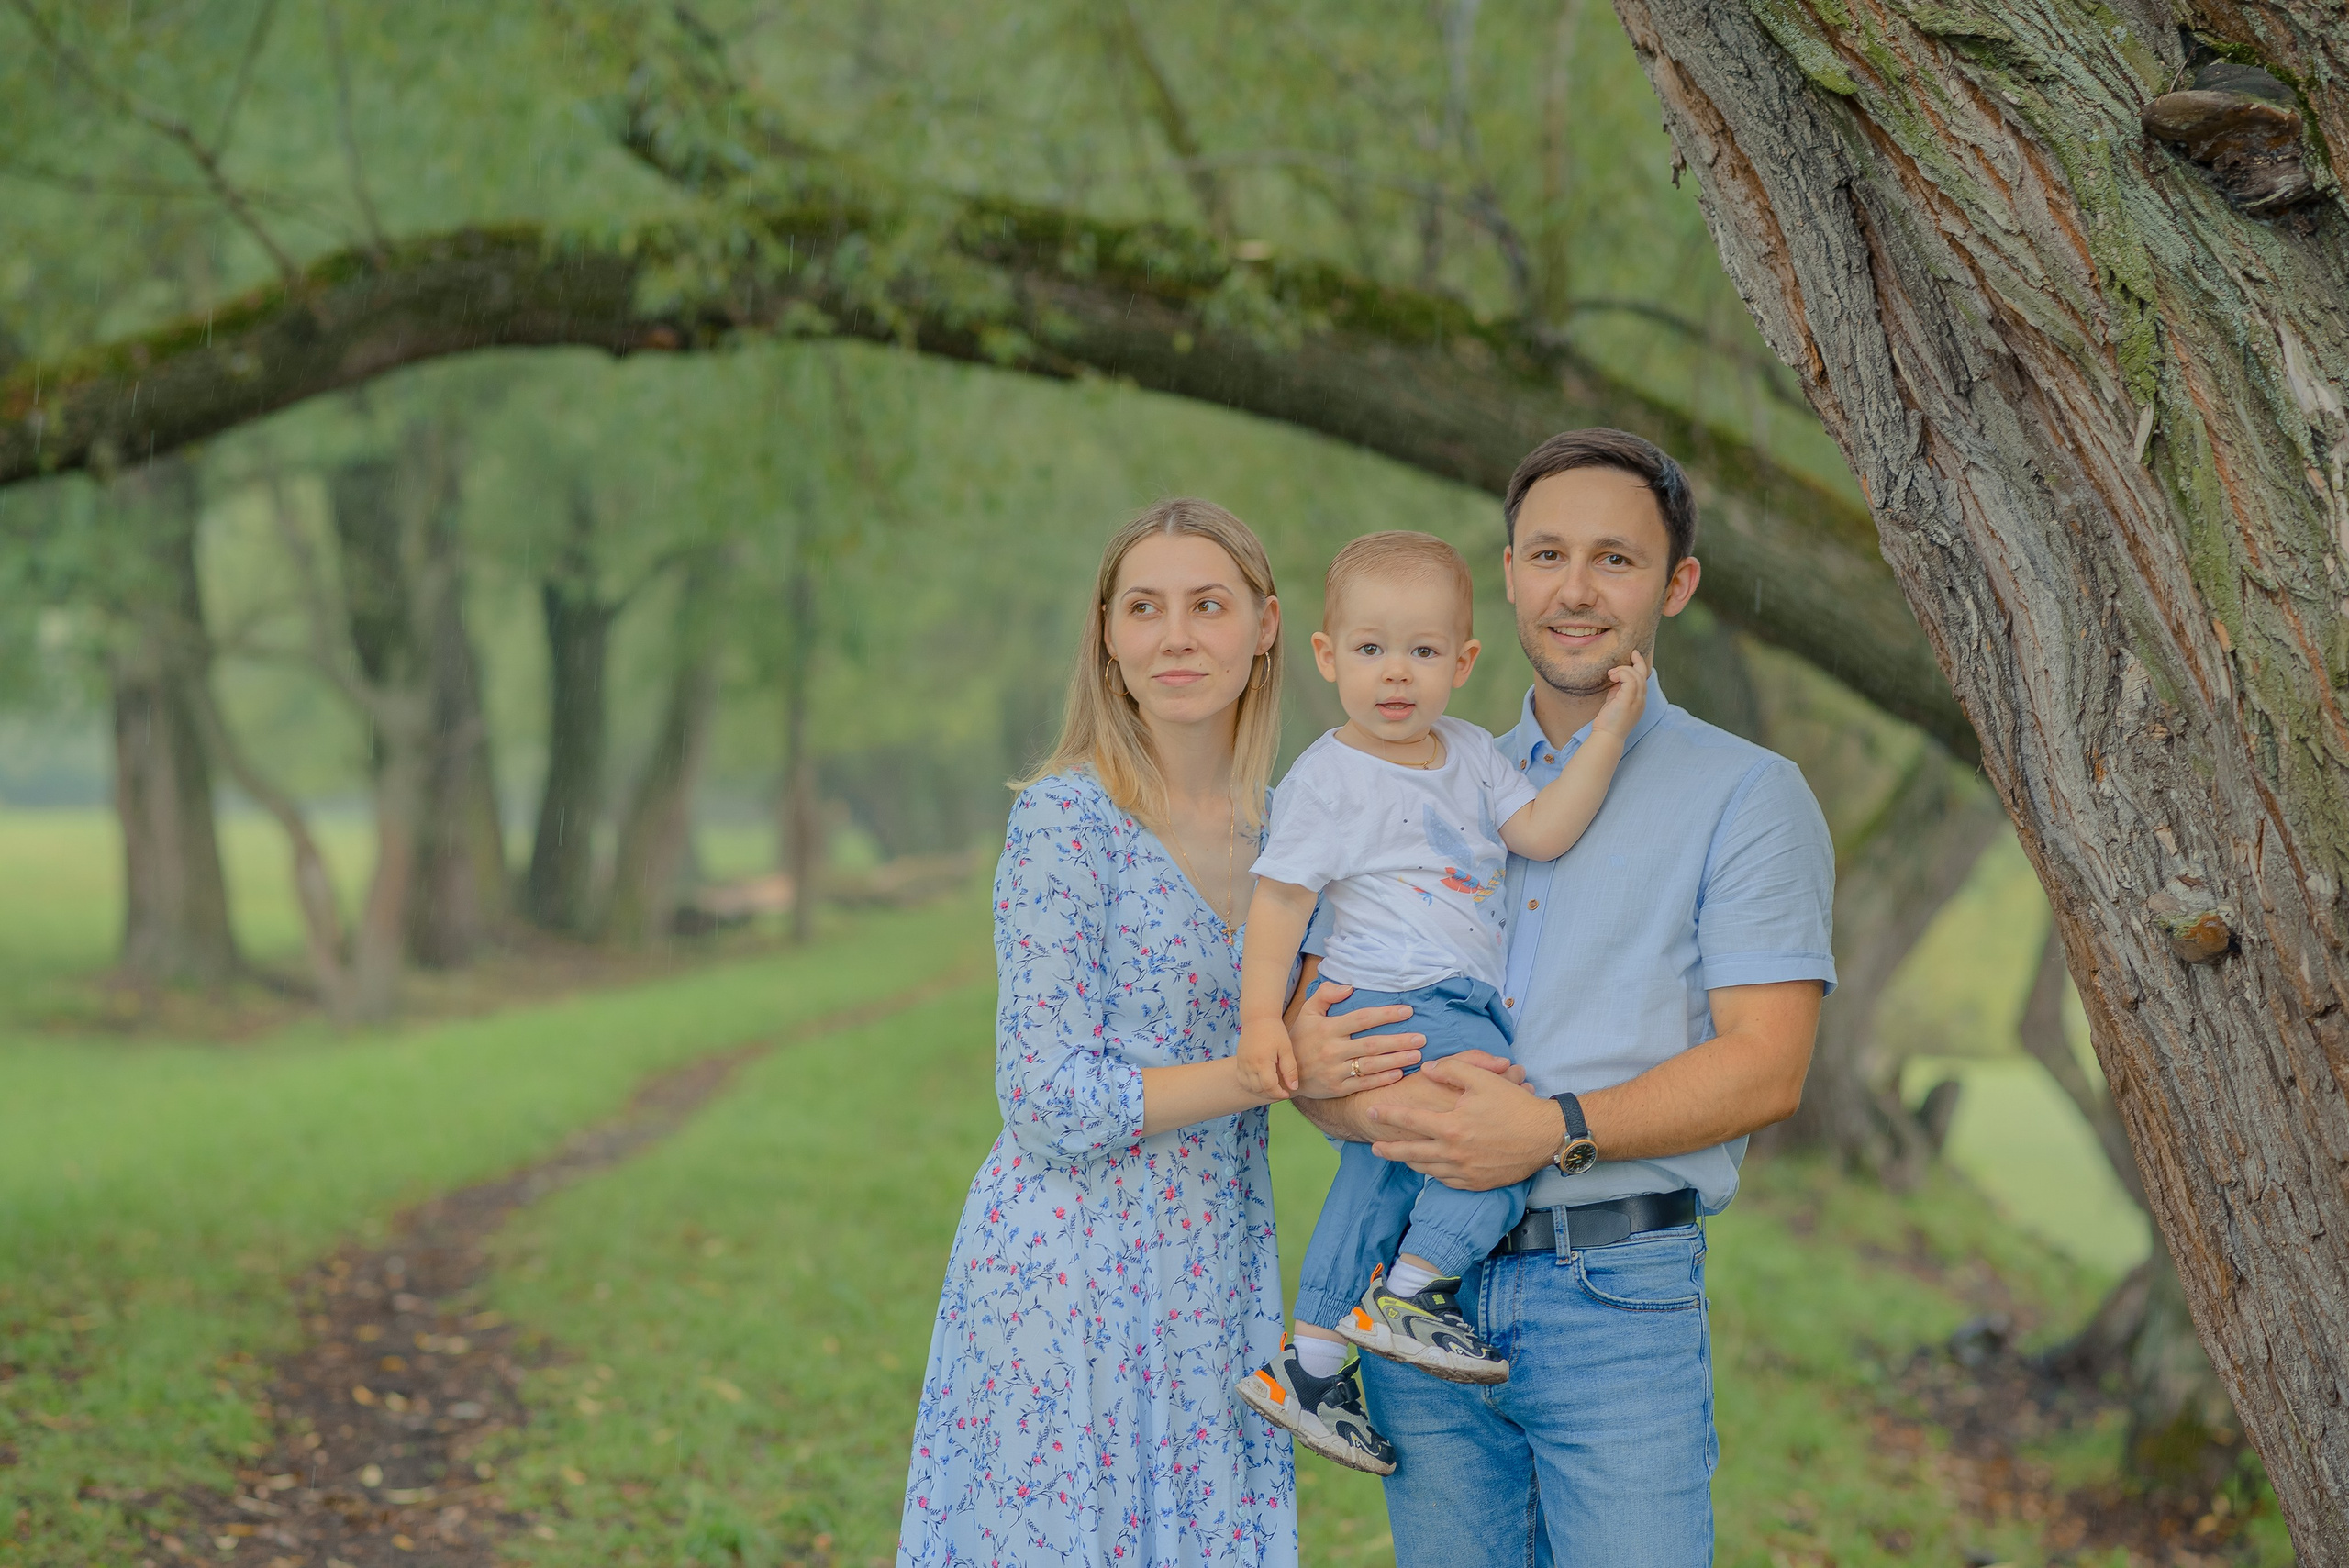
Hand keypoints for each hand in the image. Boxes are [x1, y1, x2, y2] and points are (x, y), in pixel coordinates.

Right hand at [1237, 1016, 1299, 1100]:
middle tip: (1281, 1092)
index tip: (1287, 1094)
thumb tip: (1293, 1087)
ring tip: (1272, 1088)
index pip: (1269, 1086)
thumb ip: (1290, 1069)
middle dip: (1270, 1094)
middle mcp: (1249, 1064)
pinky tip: (1260, 1083)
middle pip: (1258, 1089)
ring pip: (1248, 1086)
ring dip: (1260, 1091)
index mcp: (1262, 1061)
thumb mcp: (1286, 1049)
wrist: (1258, 1017)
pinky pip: (1241, 1080)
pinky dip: (1250, 1085)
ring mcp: (1242, 1063)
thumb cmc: (1275, 1031)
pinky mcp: (1239, 1061)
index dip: (1278, 1094)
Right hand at [1288, 980, 1424, 1099]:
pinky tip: (1399, 1073)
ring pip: (1371, 1065)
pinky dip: (1382, 1079)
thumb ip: (1325, 994)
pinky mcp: (1337, 1088)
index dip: (1385, 1015)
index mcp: (1327, 1028)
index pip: (1361, 1019)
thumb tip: (1349, 987)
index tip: (1407, 1011)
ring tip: (1417, 1055)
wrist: (1282, 1072)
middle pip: (1372, 1044)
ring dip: (1396, 1060)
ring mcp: (1335, 1071)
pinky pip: (1363, 1084)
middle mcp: (1332, 1050)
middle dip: (1399, 1041)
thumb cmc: (1299, 1037)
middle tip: (1421, 1038)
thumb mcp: (1307, 1012)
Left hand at [1366, 1056, 1559, 1190]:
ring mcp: (1465, 1171)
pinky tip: (1429, 1169)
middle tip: (1374, 1146)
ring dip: (1409, 1162)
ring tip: (1398, 1157)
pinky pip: (1447, 1181)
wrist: (1545, 1136)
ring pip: (1427, 1169)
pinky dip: (1434, 1174)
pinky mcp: (1477, 1183)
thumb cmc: (1515, 1105)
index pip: (1409, 1120)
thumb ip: (1452, 1069)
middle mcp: (1453, 1152)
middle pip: (1410, 1153)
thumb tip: (1428, 1070)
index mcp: (1451, 1126)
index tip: (1371, 1111)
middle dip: (1389, 1149)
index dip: (1387, 1115)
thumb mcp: (1484, 1078)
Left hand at [1592, 650, 1649, 740]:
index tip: (1634, 655)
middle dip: (1637, 662)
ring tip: (1611, 674)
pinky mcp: (1628, 700)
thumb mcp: (1615, 701)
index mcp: (1639, 700)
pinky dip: (1621, 673)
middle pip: (1643, 675)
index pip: (1644, 679)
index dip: (1641, 665)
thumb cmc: (1608, 721)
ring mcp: (1637, 701)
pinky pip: (1630, 679)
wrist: (1607, 736)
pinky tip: (1612, 676)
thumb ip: (1619, 689)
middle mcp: (1641, 700)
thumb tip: (1616, 677)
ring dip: (1623, 669)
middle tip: (1629, 654)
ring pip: (1637, 675)